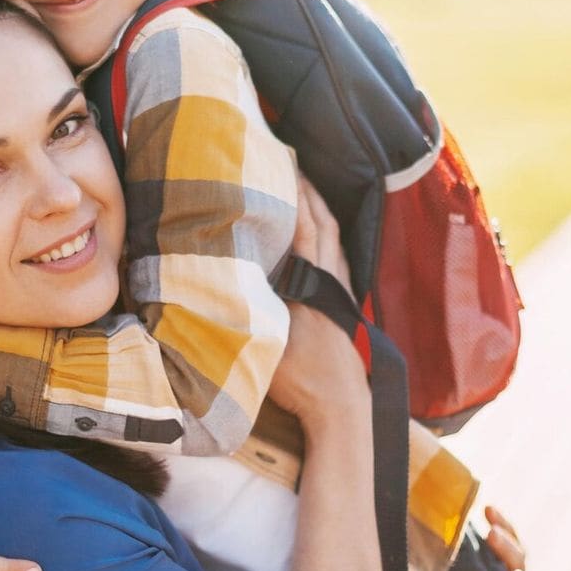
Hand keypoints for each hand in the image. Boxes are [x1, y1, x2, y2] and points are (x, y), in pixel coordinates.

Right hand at [268, 175, 364, 429]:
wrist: (341, 407)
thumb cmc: (301, 376)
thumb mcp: (268, 338)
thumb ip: (251, 305)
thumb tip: (225, 276)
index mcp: (316, 280)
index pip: (305, 225)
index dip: (294, 193)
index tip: (279, 165)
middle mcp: (335, 278)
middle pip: (324, 221)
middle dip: (308, 190)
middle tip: (288, 163)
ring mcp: (344, 290)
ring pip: (333, 236)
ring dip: (319, 209)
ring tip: (299, 189)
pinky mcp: (345, 303)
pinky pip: (336, 253)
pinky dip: (324, 232)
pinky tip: (313, 233)